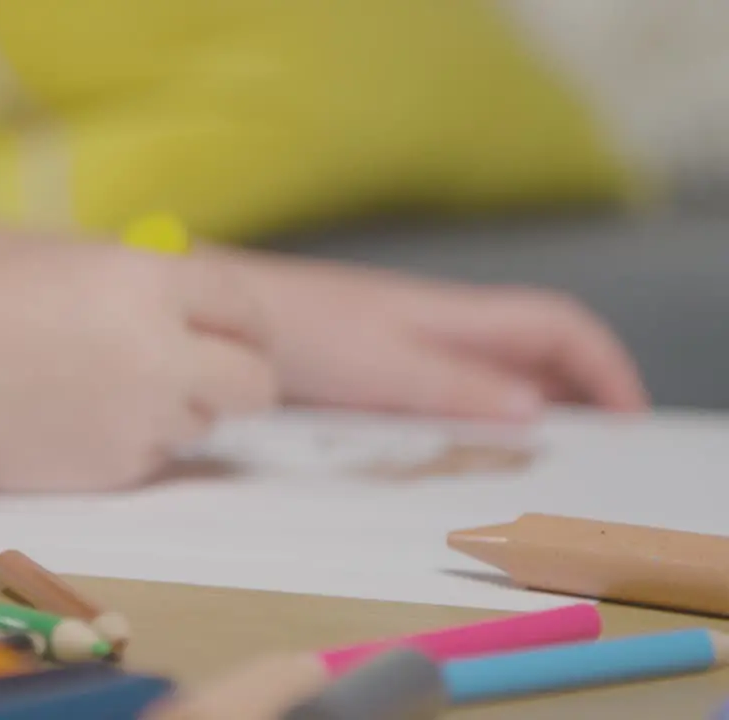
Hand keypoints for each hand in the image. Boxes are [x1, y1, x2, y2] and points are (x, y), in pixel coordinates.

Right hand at [0, 243, 278, 491]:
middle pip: (254, 384)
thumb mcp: (76, 269)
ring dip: (176, 409)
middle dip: (243, 379)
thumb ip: (148, 290)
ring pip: (201, 422)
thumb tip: (212, 320)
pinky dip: (130, 443)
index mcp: (149, 283)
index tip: (242, 335)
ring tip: (105, 392)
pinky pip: (152, 458)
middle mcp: (161, 352)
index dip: (247, 325)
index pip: (244, 308)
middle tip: (217, 377)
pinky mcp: (116, 470)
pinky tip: (72, 422)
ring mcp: (143, 419)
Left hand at [221, 250, 647, 420]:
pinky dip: (467, 420)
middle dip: (573, 394)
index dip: (602, 366)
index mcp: (448, 313)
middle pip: (529, 349)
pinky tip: (457, 452)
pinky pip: (439, 390)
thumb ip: (453, 385)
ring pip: (486, 372)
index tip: (629, 421)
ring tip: (537, 466)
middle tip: (590, 457)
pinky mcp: (365, 364)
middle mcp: (433, 323)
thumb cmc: (291, 328)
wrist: (211, 313)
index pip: (553, 324)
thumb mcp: (380, 366)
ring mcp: (399, 342)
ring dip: (522, 411)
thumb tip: (535, 409)